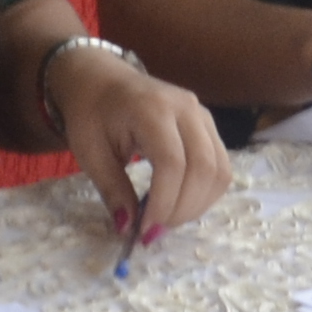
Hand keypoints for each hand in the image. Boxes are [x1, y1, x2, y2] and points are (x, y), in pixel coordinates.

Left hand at [52, 49, 231, 247]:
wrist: (101, 80)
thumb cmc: (92, 114)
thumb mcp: (90, 152)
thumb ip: (112, 189)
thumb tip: (129, 228)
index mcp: (152, 109)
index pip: (172, 163)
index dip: (163, 203)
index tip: (144, 231)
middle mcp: (186, 109)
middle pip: (204, 168)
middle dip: (183, 209)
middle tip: (155, 231)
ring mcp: (202, 115)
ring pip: (220, 170)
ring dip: (198, 205)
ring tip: (167, 220)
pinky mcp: (208, 126)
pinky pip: (220, 166)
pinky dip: (206, 193)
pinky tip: (179, 204)